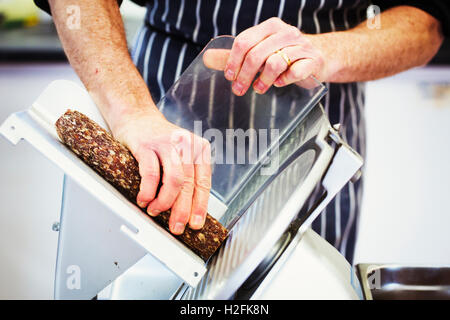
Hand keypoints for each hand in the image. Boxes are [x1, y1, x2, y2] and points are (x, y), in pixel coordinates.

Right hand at [112, 109, 211, 234]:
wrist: (137, 116)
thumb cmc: (159, 140)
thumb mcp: (181, 154)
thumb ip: (187, 175)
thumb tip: (188, 208)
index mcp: (199, 149)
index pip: (203, 182)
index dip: (200, 205)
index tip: (195, 223)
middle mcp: (186, 144)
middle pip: (189, 184)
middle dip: (182, 210)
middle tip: (176, 226)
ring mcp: (167, 143)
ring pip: (173, 180)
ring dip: (164, 202)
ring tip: (155, 211)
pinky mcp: (147, 144)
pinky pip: (151, 173)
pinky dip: (148, 191)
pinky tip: (144, 199)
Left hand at [204, 17, 326, 93]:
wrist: (322, 56)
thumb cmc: (286, 55)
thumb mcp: (262, 51)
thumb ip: (237, 55)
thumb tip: (208, 58)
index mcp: (270, 27)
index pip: (244, 42)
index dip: (233, 61)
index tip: (229, 76)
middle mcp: (286, 32)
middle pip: (256, 54)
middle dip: (244, 75)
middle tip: (239, 90)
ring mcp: (301, 46)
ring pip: (274, 63)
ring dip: (263, 80)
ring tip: (259, 89)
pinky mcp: (313, 60)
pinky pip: (294, 72)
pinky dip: (284, 80)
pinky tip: (279, 83)